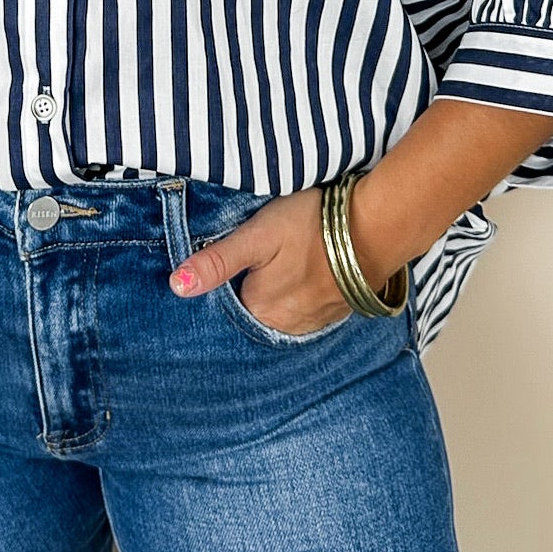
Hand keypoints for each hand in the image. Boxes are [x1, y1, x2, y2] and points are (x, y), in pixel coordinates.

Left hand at [166, 187, 391, 334]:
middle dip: (247, 289)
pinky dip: (299, 294)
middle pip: (252, 310)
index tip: (229, 262)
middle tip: (256, 258)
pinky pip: (304, 309)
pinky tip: (301, 272)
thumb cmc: (311, 226)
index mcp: (259, 310)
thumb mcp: (257, 236)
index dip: (223, 281)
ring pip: (279, 310)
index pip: (225, 304)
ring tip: (279, 264)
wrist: (375, 228)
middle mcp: (284, 326)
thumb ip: (217, 261)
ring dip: (275, 293)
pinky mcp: (335, 311)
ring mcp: (312, 322)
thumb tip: (177, 286)